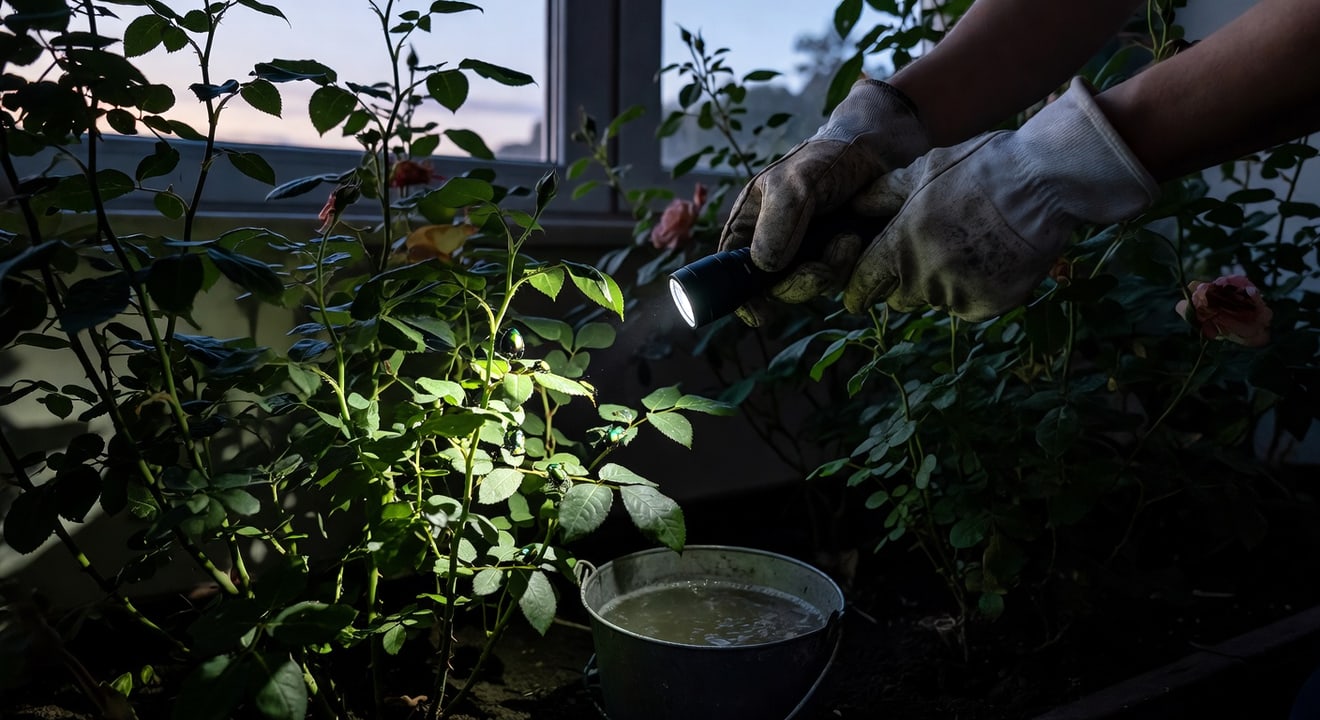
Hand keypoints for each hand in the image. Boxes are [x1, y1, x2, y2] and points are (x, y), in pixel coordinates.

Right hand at [716, 79, 927, 325]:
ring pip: (810, 288)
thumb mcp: (796, 183)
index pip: (732, 269)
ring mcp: (808, 254)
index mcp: (752, 224)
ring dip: (830, 271)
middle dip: (799, 284)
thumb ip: (778, 223)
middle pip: (774, 289)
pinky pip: (839, 282)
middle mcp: (776, 244)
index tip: (760, 312)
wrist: (879, 149)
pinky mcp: (839, 259)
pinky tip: (857, 239)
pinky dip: (849, 267)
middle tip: (822, 265)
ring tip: (847, 238)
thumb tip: (765, 266)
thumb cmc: (828, 158)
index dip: (740, 296)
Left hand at [843, 77, 1158, 321]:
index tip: (857, 296)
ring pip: (936, 299)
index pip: (864, 284)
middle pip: (900, 296)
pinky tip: (990, 256)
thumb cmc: (983, 167)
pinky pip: (969, 304)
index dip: (859, 289)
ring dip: (942, 282)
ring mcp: (959, 295)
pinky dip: (974, 288)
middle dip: (904, 281)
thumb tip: (855, 205)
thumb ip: (884, 194)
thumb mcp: (926, 168)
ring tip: (969, 244)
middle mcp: (925, 278)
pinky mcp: (990, 305)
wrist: (1046, 183)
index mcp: (901, 246)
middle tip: (928, 251)